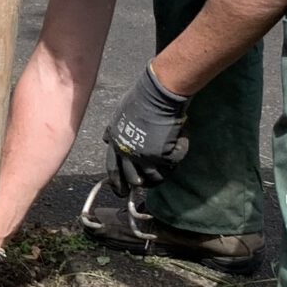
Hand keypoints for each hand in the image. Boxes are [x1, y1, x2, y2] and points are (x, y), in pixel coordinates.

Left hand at [104, 61, 189, 196]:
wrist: (157, 95)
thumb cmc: (139, 99)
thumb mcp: (119, 115)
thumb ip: (113, 131)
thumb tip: (106, 140)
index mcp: (116, 143)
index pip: (113, 168)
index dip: (117, 182)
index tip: (120, 192)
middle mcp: (128, 153)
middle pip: (132, 177)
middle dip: (139, 185)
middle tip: (144, 189)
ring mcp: (145, 156)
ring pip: (153, 176)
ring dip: (161, 176)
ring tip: (166, 172)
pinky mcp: (162, 156)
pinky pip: (172, 163)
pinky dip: (178, 156)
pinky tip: (180, 147)